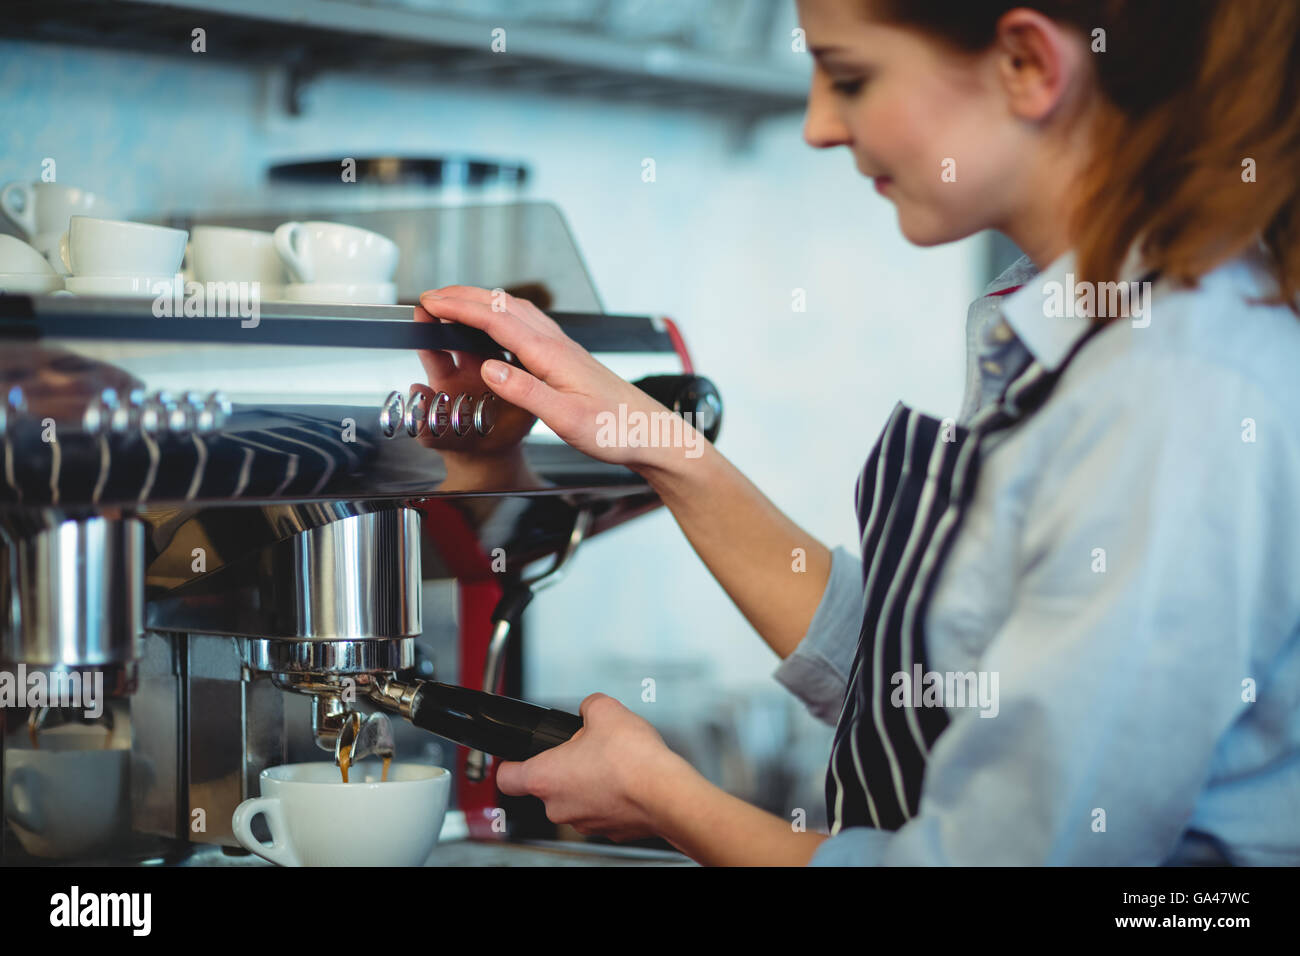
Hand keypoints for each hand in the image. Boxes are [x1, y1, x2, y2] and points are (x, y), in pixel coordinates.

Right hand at [418, 286, 679, 470]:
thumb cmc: (616, 431)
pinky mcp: (568, 357)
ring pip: (516, 310)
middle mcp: (557, 344)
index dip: (459, 308)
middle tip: (430, 298)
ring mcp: (563, 347)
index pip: (496, 320)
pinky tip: (497, 325)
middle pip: (503, 305)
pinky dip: (502, 315)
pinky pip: (528, 323)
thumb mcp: (567, 420)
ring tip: (454, 305)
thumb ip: (527, 392)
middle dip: (462, 297)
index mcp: (551, 355)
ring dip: (481, 302)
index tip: (430, 303)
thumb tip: (490, 369)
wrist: (651, 433)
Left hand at [495, 693, 685, 842]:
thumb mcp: (605, 710)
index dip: (510, 763)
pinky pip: (601, 809)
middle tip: (586, 748)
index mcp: (545, 778)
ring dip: (588, 781)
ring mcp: (584, 823)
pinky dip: (610, 796)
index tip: (516, 758)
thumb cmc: (633, 760)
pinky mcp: (610, 831)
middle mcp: (559, 807)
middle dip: (564, 765)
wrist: (667, 793)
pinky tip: (627, 779)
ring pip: (576, 799)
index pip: (506, 777)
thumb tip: (590, 708)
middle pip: (547, 785)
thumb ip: (588, 705)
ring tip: (612, 762)